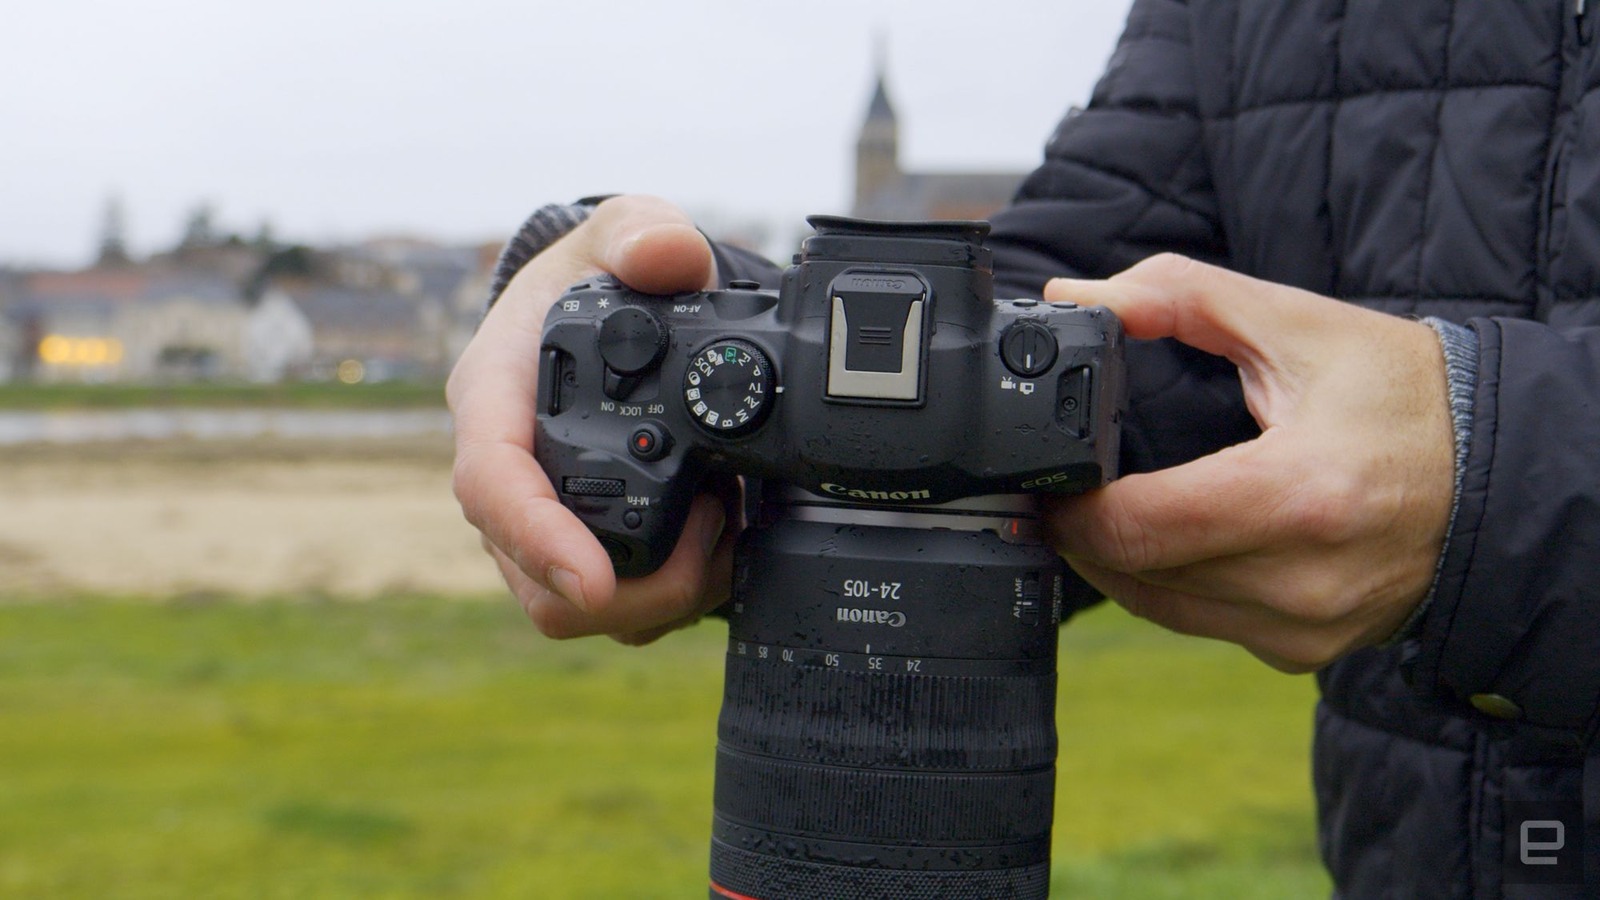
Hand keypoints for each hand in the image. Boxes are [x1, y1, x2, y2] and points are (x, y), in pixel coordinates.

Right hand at [448, 195, 737, 644]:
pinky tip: (723, 533)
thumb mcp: (616, 232)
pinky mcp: (581, 549)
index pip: (492, 487)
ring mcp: (541, 524)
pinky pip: (619, 610)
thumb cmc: (593, 277)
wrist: (601, 309)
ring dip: (665, 591)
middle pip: (537, 582)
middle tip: (716, 525)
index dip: (538, 541)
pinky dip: (678, 590)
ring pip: (580, 610)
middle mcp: (507, 478)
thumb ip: (642, 231)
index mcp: (493, 401)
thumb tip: (668, 255)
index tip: (593, 579)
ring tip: (726, 517)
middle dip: (633, 590)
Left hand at [1043, 255, 1455, 671]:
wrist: (1504, 475)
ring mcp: (1304, 627)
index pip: (1141, 527)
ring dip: (1117, 563)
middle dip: (1081, 532)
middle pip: (1135, 573)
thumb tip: (1082, 298)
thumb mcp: (1299, 326)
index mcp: (1300, 495)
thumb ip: (1183, 298)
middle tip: (1063, 488)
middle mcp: (1302, 580)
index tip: (1050, 478)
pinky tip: (1168, 542)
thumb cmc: (1409, 400)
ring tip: (1104, 509)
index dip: (1073, 507)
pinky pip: (1200, 624)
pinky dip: (1168, 585)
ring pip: (1157, 609)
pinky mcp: (1303, 651)